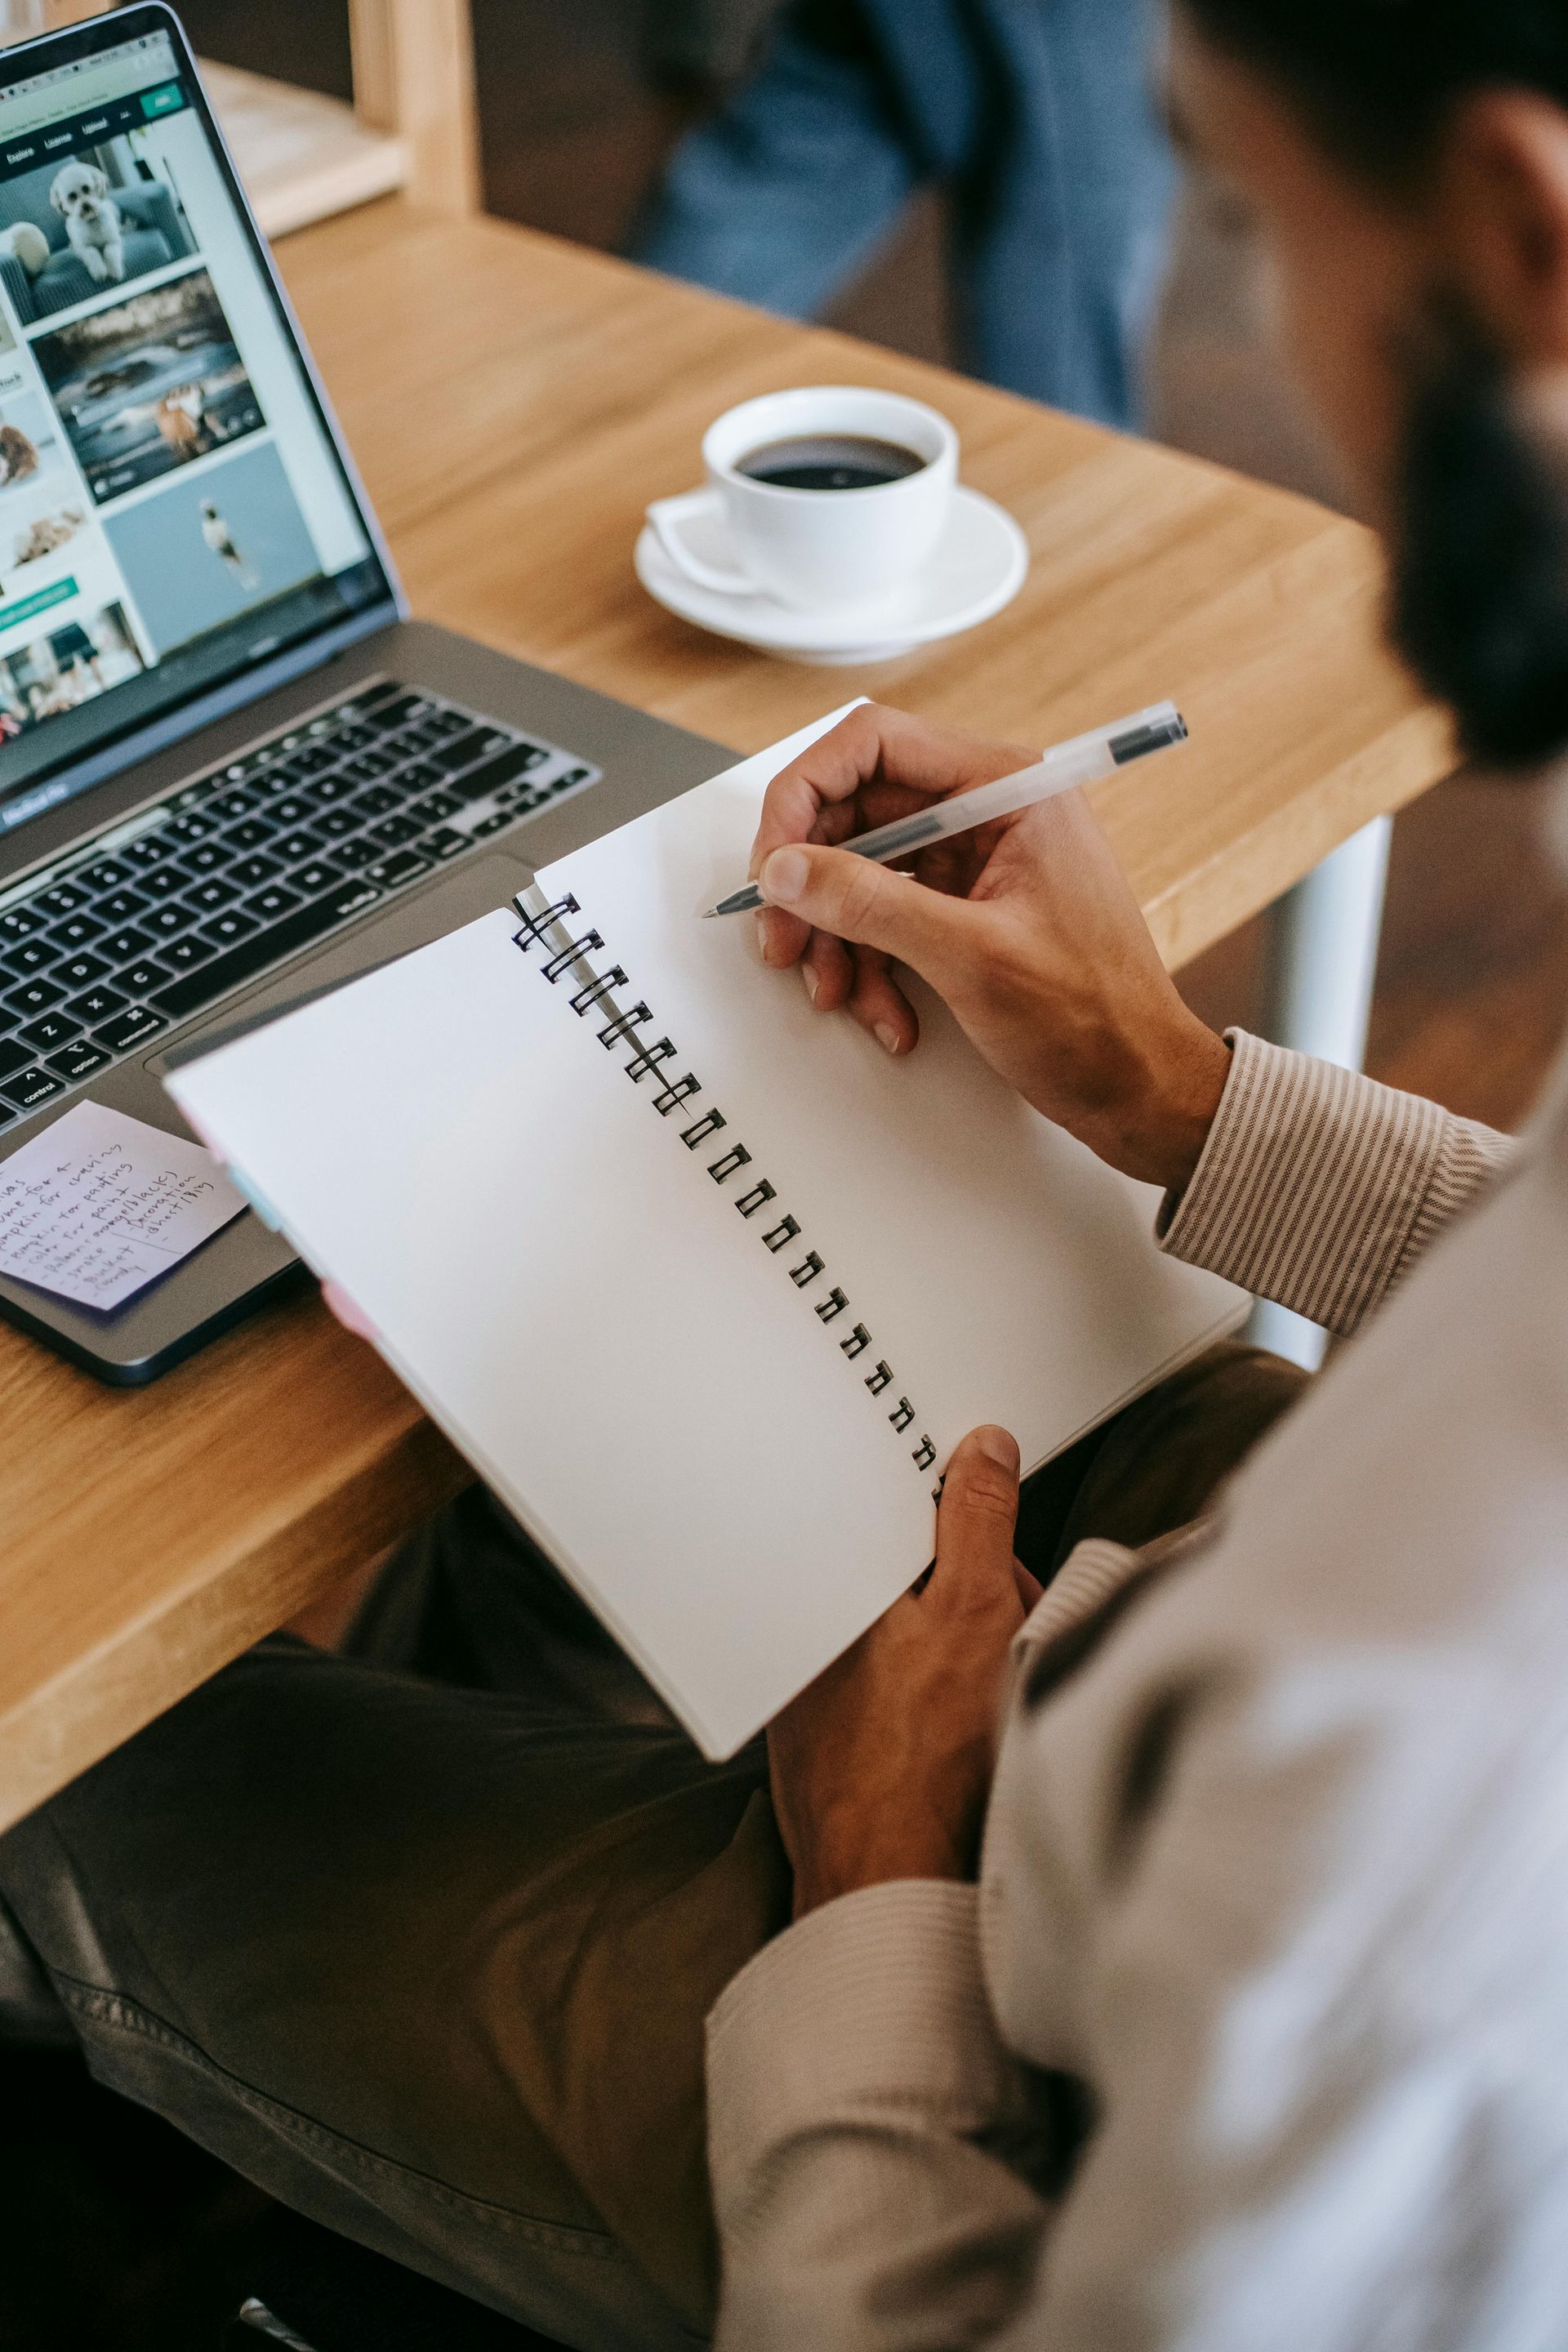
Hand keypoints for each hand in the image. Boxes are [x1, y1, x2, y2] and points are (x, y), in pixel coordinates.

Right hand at [750, 704, 1229, 1191]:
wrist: (1141, 1089)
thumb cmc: (1096, 1020)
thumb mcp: (971, 957)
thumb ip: (872, 904)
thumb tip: (789, 870)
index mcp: (1008, 788)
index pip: (873, 745)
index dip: (804, 797)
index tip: (774, 862)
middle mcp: (989, 811)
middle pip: (856, 813)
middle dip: (814, 885)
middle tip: (784, 939)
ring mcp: (977, 862)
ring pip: (863, 873)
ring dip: (838, 938)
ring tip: (839, 991)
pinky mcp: (967, 910)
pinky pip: (888, 919)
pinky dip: (872, 967)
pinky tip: (887, 1012)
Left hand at [768, 1426, 1039, 1918]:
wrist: (888, 1884)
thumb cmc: (928, 1758)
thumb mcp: (976, 1611)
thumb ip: (978, 1520)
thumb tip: (983, 1449)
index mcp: (834, 1583)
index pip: (898, 1519)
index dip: (962, 1525)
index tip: (996, 1549)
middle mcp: (806, 1629)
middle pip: (906, 1577)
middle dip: (970, 1591)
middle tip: (1011, 1631)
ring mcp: (806, 1688)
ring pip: (897, 1634)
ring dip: (949, 1646)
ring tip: (987, 1694)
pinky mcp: (816, 1738)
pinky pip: (878, 1691)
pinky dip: (917, 1697)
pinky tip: (950, 1734)